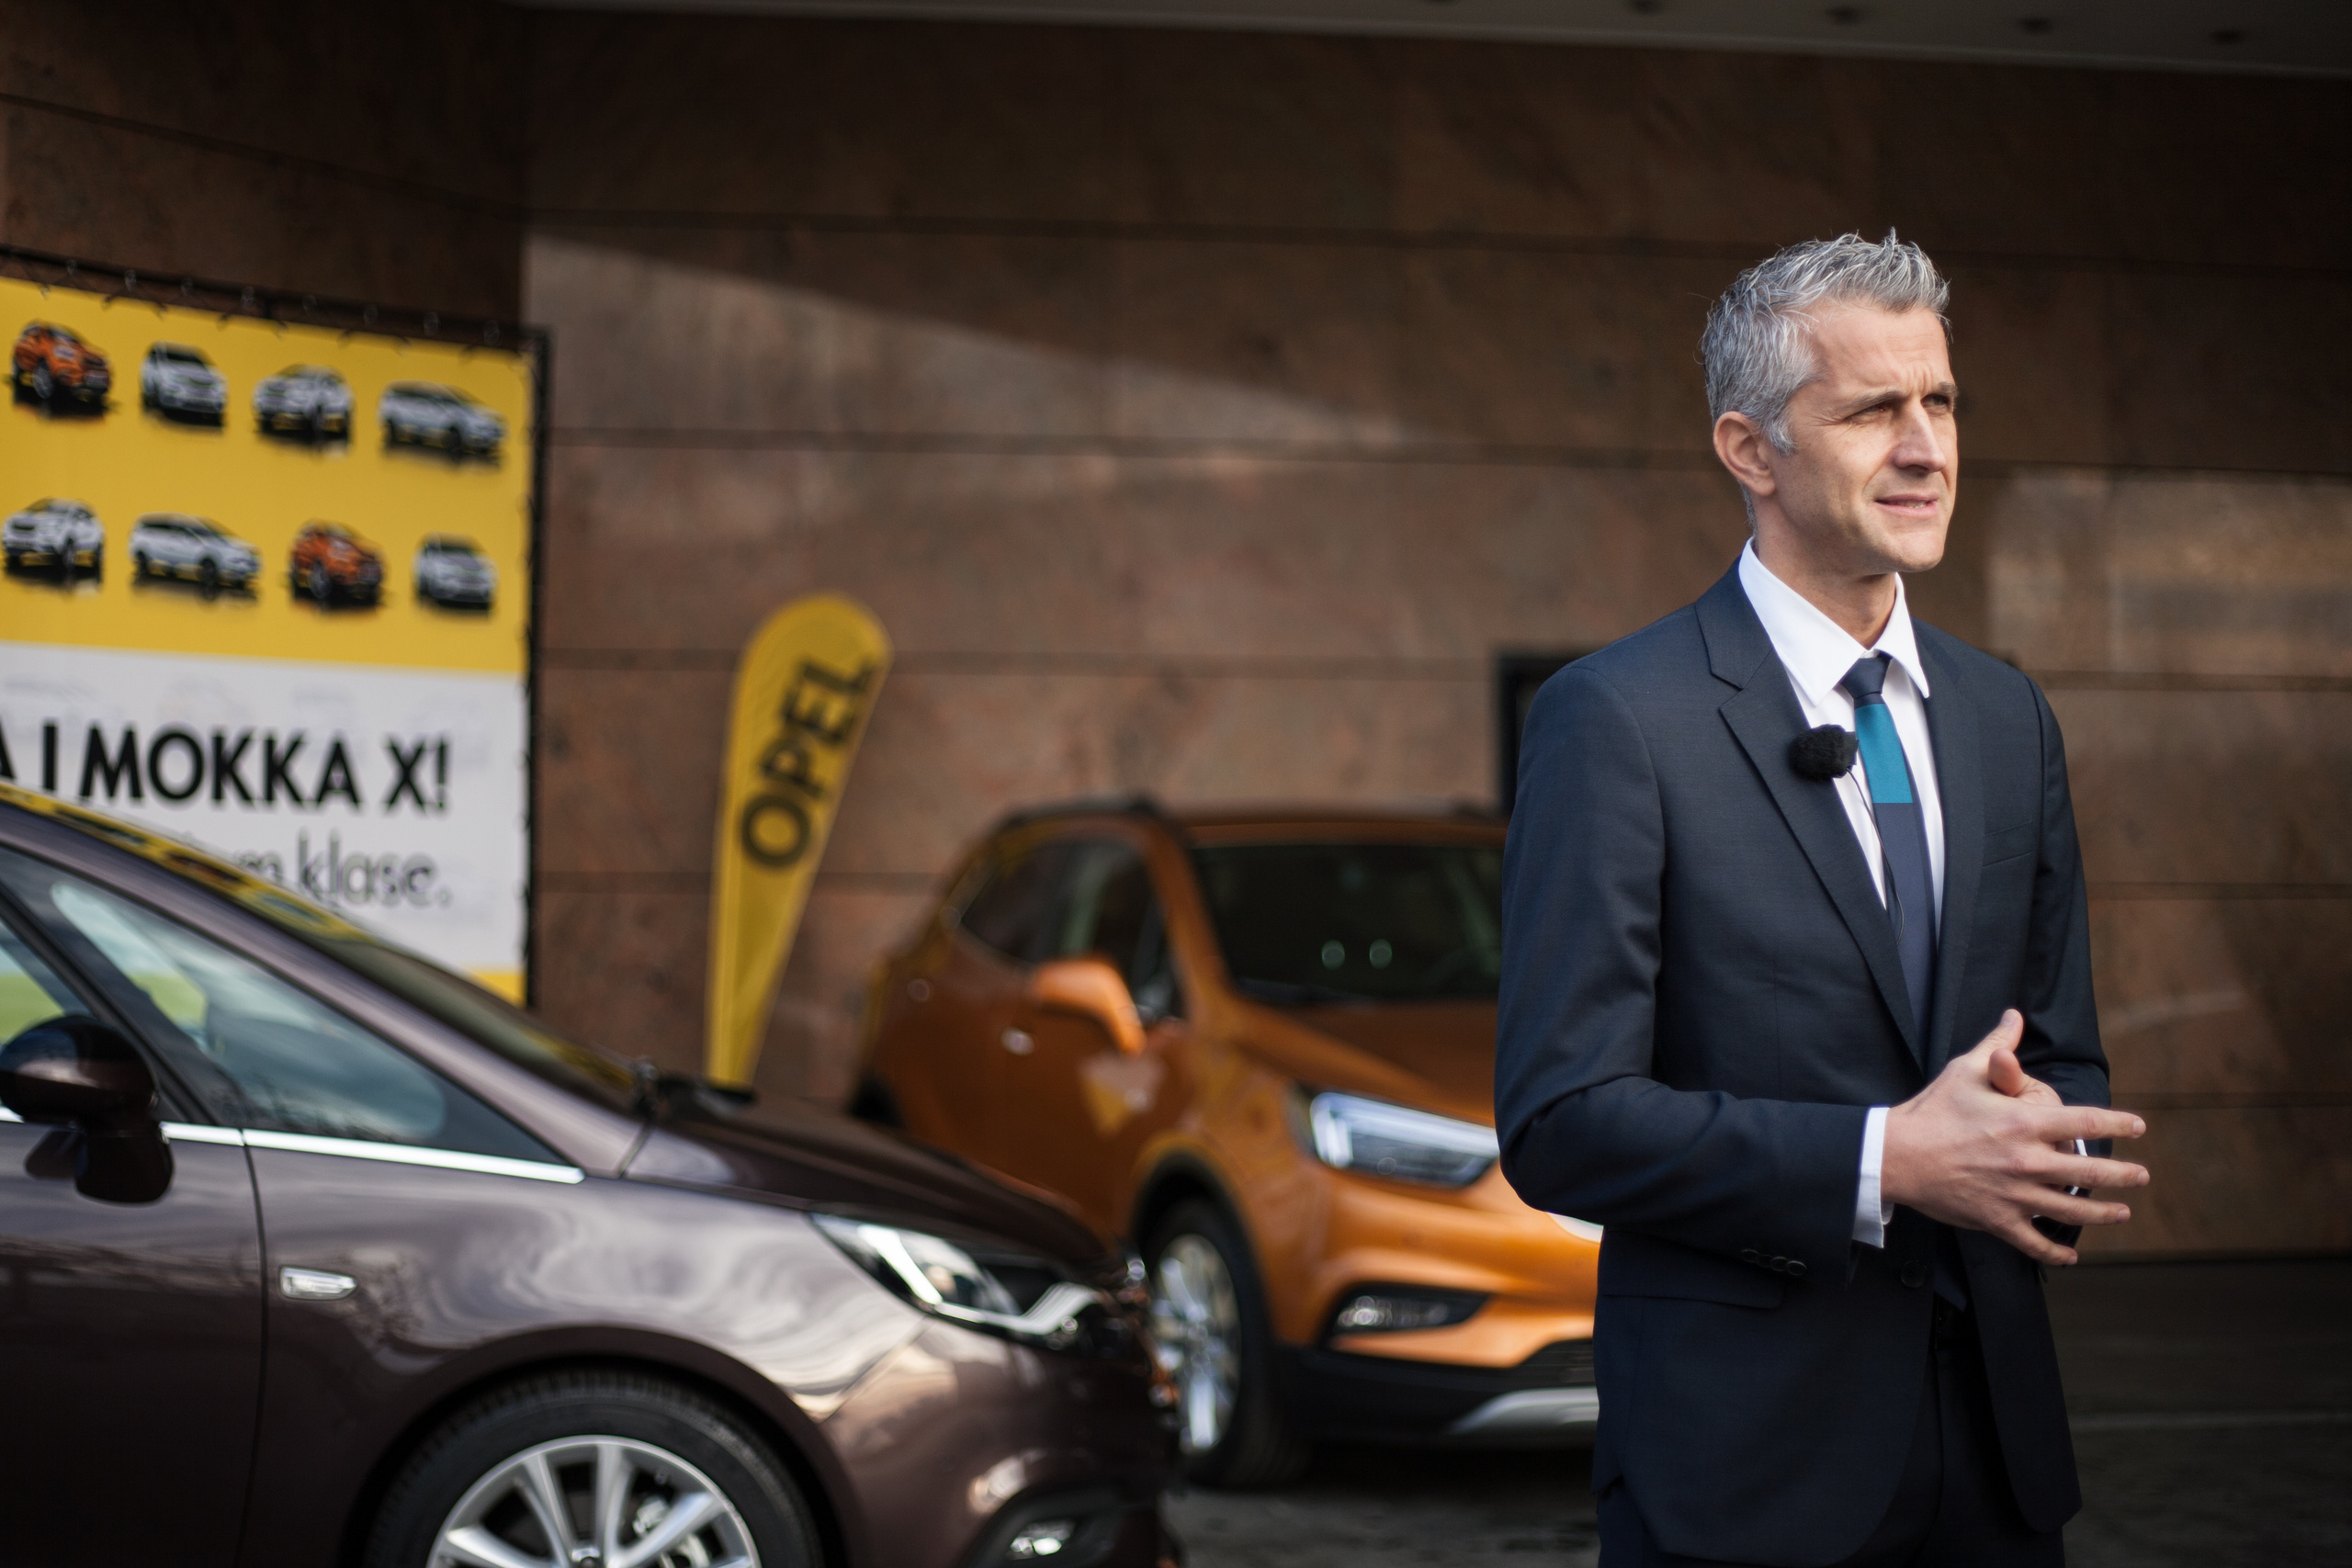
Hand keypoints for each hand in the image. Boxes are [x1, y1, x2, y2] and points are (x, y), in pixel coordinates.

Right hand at [1881, 1009, 2148, 1265]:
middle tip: (2141, 1176)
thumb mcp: (1965, 1069)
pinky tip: (2071, 1254)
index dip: (2119, 1124)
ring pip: (2070, 1209)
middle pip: (2090, 1171)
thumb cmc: (1933, 1109)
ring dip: (2103, 1212)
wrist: (1897, 1155)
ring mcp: (2014, 1194)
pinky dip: (2055, 1251)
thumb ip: (1998, 1045)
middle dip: (2123, 1175)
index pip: (2086, 1122)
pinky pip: (2034, 1242)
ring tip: (2122, 1212)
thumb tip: (2014, 1016)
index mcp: (2024, 1122)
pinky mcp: (1997, 1219)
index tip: (2138, 1126)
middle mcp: (2027, 1160)